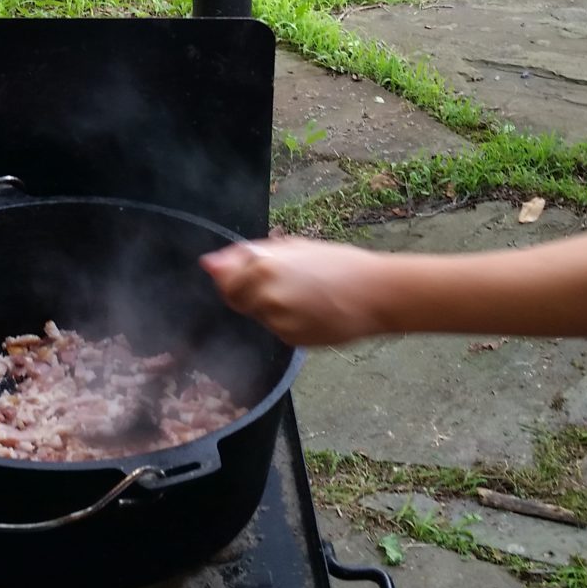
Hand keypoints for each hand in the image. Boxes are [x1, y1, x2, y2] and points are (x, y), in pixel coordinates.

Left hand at [200, 235, 390, 346]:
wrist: (376, 294)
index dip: (229, 274)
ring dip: (268, 305)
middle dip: (248, 290)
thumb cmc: (340, 263)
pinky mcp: (291, 340)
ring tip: (302, 293)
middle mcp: (266, 297)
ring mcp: (278, 322)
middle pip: (236, 299)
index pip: (225, 279)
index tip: (237, 270)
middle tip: (278, 281)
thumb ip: (250, 255)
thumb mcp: (294, 247)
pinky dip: (285, 319)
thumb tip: (210, 264)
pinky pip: (276, 328)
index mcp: (264, 268)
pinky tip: (310, 309)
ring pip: (258, 314)